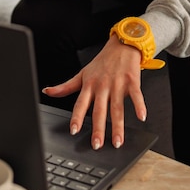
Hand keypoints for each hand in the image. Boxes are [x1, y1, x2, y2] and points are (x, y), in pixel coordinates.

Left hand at [43, 35, 146, 149]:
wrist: (121, 45)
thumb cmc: (102, 62)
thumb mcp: (82, 74)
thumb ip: (66, 86)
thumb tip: (47, 92)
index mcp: (89, 85)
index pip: (81, 103)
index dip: (77, 117)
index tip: (74, 130)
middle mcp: (102, 85)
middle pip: (99, 110)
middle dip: (98, 128)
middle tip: (97, 145)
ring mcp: (117, 83)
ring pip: (117, 107)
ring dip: (118, 125)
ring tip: (117, 141)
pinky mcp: (132, 80)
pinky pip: (136, 95)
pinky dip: (139, 106)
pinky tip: (142, 117)